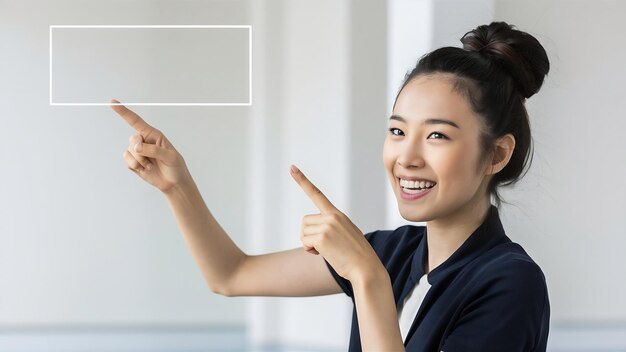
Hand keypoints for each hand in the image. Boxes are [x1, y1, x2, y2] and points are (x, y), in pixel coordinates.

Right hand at [112, 99, 190, 193]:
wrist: (173, 183)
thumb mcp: (170, 156)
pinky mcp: (134, 162)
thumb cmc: (175, 167)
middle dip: (140, 151)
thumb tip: (137, 147)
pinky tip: (145, 168)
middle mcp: (144, 141)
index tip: (113, 103)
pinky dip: (136, 166)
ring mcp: (138, 152)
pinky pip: (127, 161)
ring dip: (140, 161)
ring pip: (129, 151)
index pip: (136, 121)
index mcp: (153, 135)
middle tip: (151, 159)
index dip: (124, 112)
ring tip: (151, 165)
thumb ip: (154, 150)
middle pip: (132, 139)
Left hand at [289, 164, 383, 282]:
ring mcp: (328, 225)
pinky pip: (305, 242)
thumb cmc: (356, 256)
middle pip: (305, 222)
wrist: (366, 268)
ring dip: (309, 244)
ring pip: (303, 232)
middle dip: (309, 236)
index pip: (317, 194)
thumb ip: (332, 228)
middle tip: (324, 246)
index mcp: (337, 214)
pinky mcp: (323, 237)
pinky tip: (324, 254)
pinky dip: (310, 250)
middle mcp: (332, 216)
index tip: (292, 168)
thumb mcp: (346, 235)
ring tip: (327, 250)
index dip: (302, 180)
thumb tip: (316, 237)